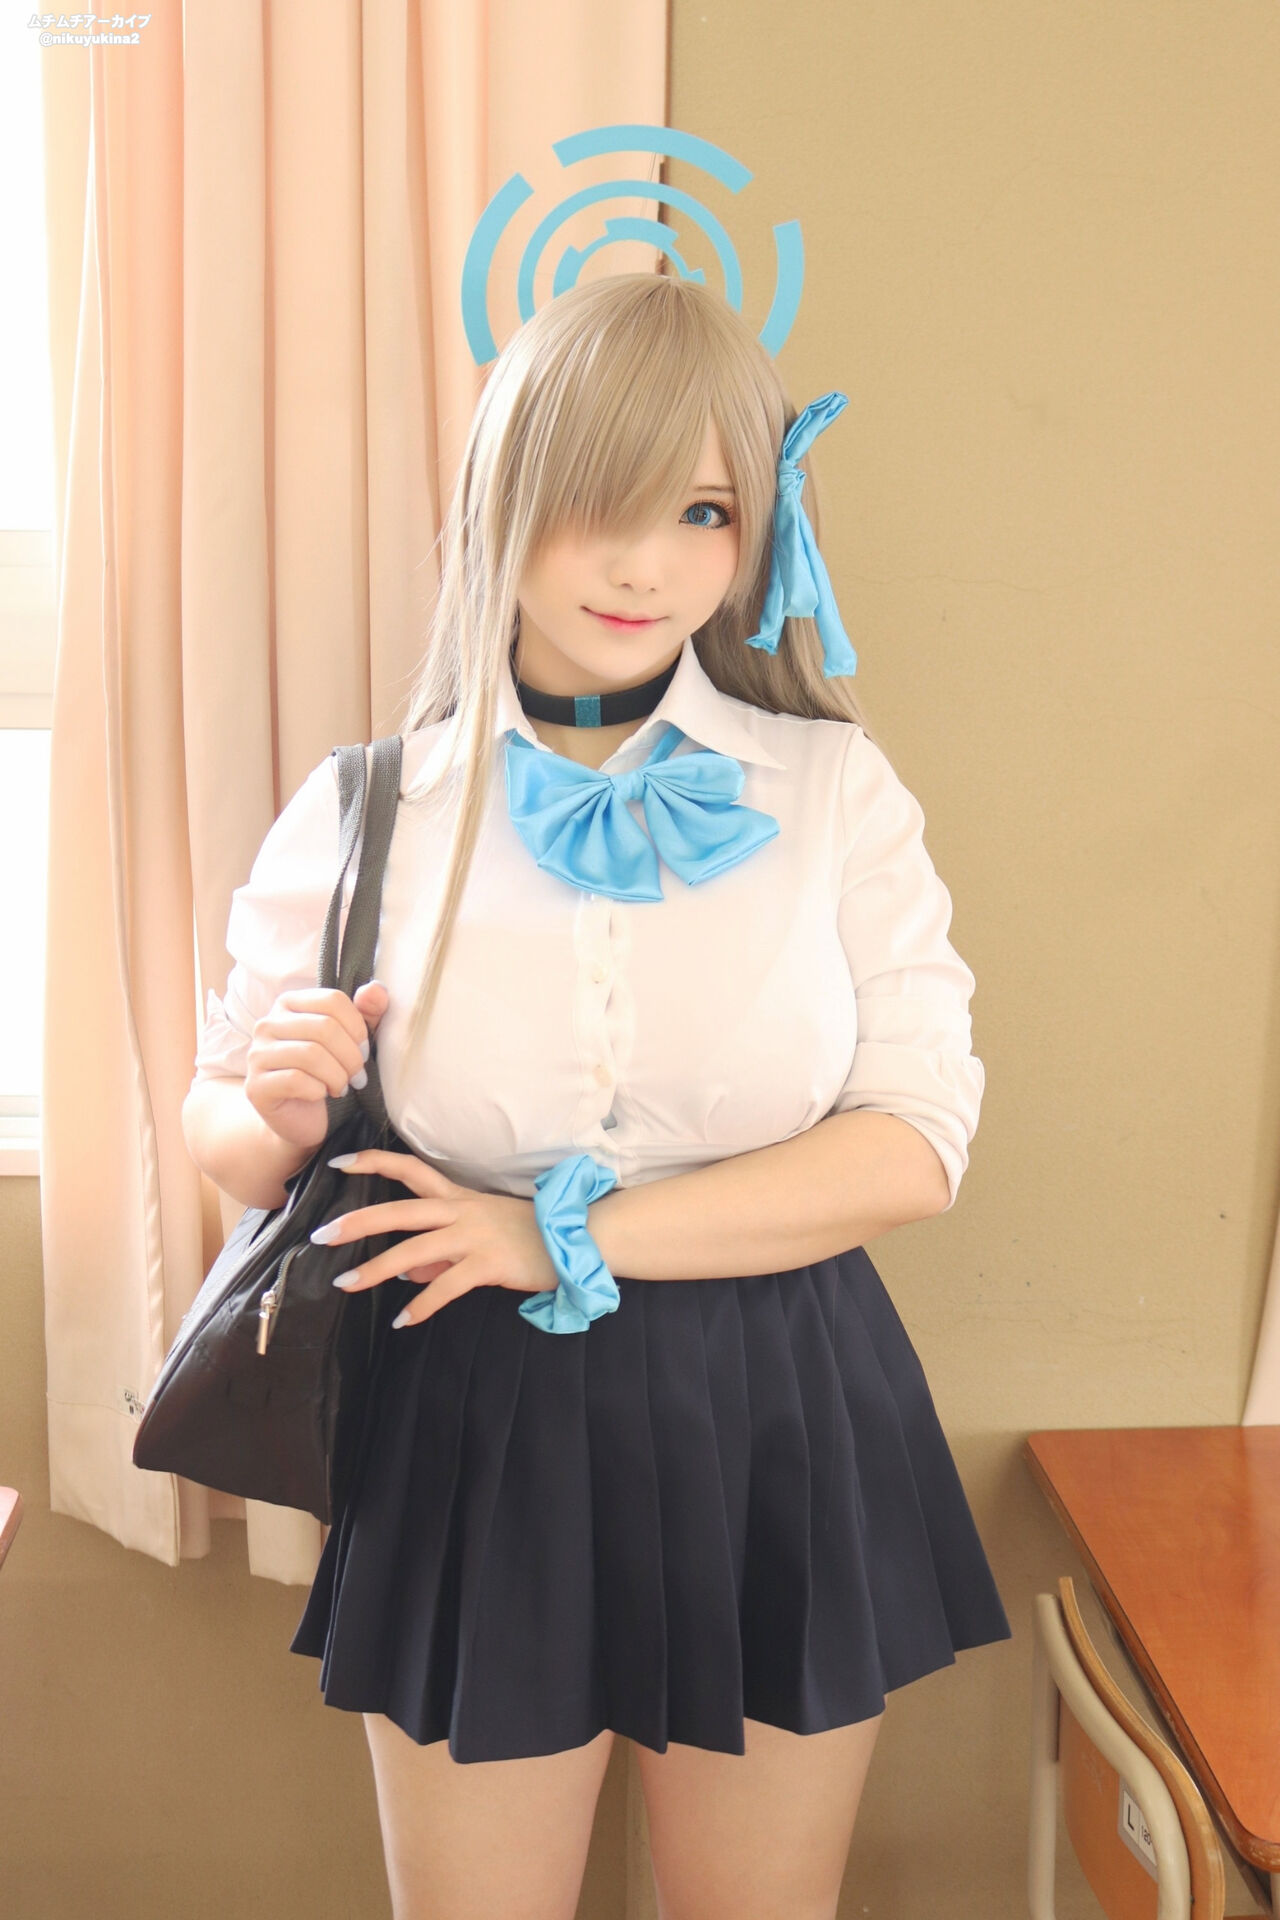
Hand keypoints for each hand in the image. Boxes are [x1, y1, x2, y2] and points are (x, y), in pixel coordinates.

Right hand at [245, 980, 389, 1151]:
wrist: (302, 1119)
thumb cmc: (328, 1074)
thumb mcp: (353, 1041)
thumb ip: (368, 1013)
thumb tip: (377, 988)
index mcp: (290, 1003)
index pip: (332, 1000)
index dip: (357, 1028)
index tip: (363, 1050)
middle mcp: (268, 1023)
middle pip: (324, 1027)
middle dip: (350, 1056)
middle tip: (357, 1075)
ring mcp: (257, 1054)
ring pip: (311, 1054)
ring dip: (337, 1075)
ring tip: (341, 1087)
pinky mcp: (256, 1085)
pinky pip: (296, 1080)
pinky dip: (319, 1090)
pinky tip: (321, 1095)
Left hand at [316, 1149, 560, 1327]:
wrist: (577, 1237)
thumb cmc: (529, 1235)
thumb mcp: (480, 1235)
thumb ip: (438, 1254)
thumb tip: (403, 1273)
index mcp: (459, 1197)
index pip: (410, 1170)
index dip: (374, 1164)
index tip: (340, 1164)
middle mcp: (462, 1211)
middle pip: (401, 1210)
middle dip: (358, 1222)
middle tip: (322, 1234)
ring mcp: (475, 1236)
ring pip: (414, 1250)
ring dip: (375, 1268)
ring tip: (346, 1283)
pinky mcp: (488, 1263)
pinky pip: (446, 1287)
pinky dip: (422, 1306)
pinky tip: (402, 1321)